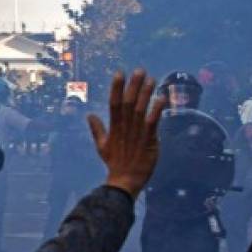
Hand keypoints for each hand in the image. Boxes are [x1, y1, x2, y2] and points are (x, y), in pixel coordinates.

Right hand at [86, 70, 165, 198]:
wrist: (125, 181)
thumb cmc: (115, 164)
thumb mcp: (102, 146)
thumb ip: (97, 129)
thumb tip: (89, 115)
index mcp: (114, 128)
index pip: (114, 103)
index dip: (117, 88)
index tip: (119, 73)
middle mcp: (125, 128)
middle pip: (129, 103)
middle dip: (134, 86)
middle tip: (139, 70)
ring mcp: (137, 134)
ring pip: (141, 110)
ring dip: (146, 94)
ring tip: (151, 79)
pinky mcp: (149, 141)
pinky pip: (153, 122)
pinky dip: (156, 110)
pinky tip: (161, 98)